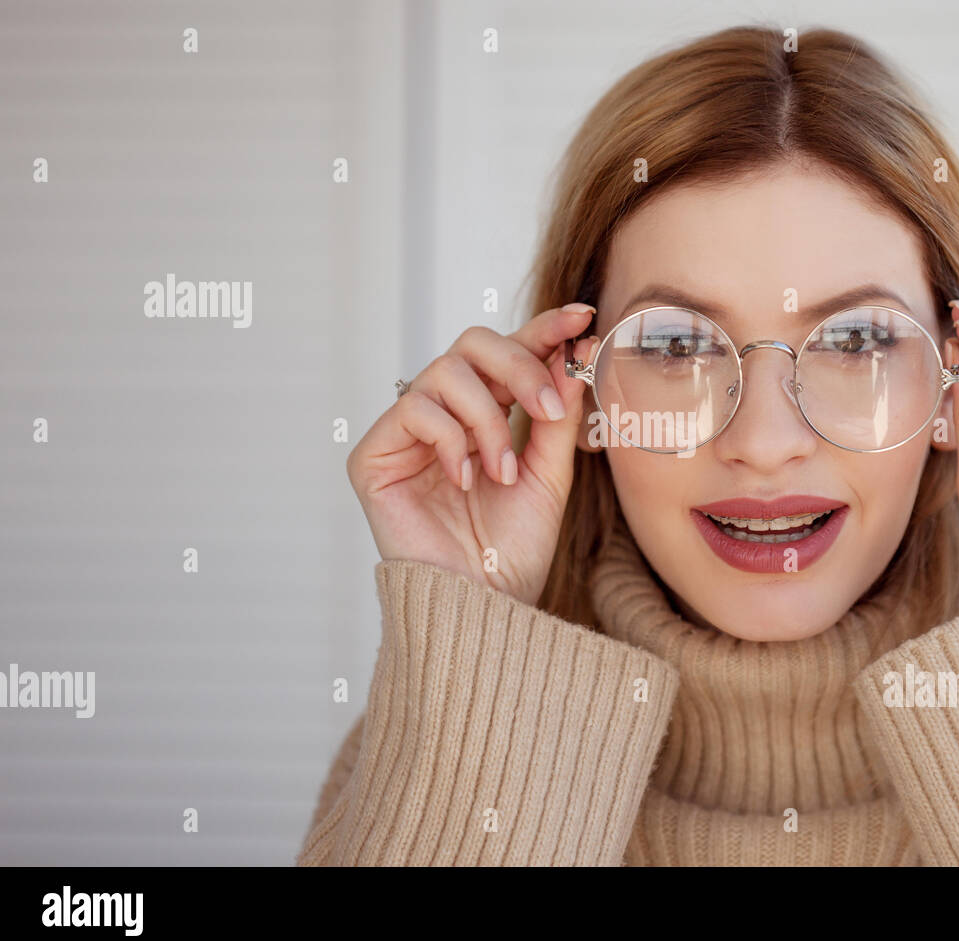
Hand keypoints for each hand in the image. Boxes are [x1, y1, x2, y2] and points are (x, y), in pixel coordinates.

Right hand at [346, 304, 598, 604]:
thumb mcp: (550, 474)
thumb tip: (575, 350)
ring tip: (503, 473)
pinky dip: (451, 440)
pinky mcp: (375, 455)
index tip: (583, 316)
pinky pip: (414, 409)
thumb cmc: (513, 551)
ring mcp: (408, 433)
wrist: (482, 607)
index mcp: (489, 414)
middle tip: (547, 410)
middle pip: (474, 342)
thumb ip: (558, 414)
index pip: (511, 352)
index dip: (544, 329)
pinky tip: (466, 480)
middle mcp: (447, 415)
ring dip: (488, 421)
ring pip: (446, 372)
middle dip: (519, 367)